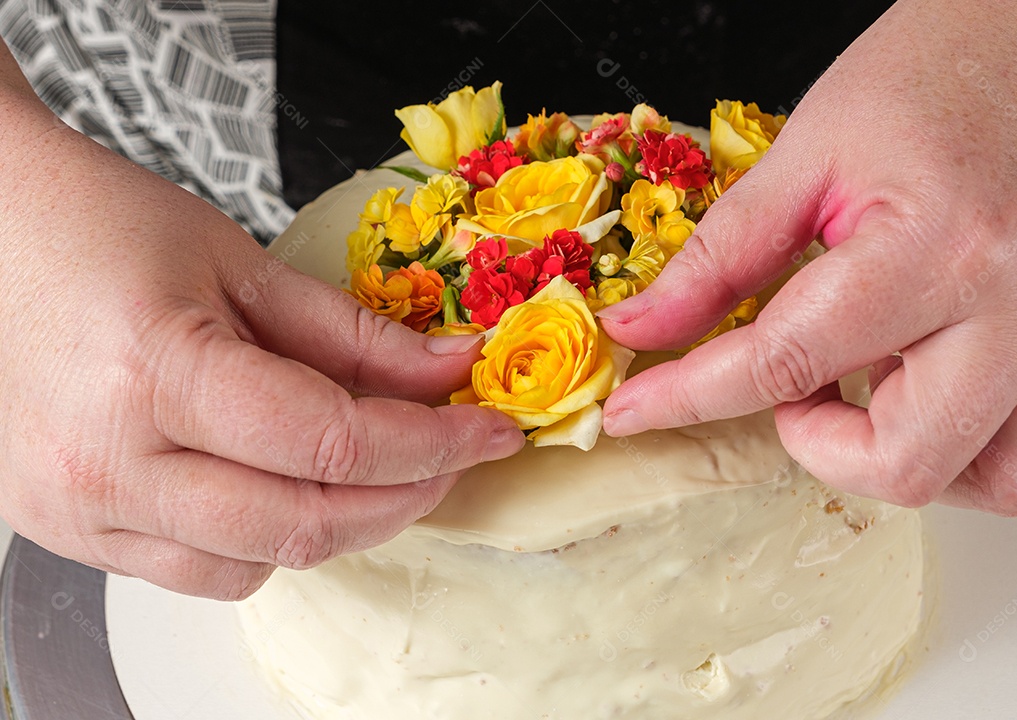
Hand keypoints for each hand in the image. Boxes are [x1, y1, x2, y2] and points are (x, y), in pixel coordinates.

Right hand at [0, 62, 522, 599]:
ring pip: (257, 566)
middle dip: (405, 497)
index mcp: (153, 371)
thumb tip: (450, 373)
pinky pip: (200, 571)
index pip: (334, 446)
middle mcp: (106, 460)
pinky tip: (282, 485)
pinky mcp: (67, 529)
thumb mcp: (244, 264)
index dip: (434, 444)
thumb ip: (356, 335)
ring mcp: (77, 508)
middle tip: (451, 455)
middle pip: (304, 526)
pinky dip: (267, 541)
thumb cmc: (101, 226)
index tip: (489, 431)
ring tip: (372, 468)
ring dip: (339, 526)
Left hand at [599, 0, 1016, 518]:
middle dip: (819, 447)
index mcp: (937, 246)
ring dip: (905, 459)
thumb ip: (724, 252)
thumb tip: (643, 326)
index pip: (784, 362)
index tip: (641, 411)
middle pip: (900, 463)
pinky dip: (995, 463)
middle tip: (799, 392)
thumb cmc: (952, 65)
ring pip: (992, 485)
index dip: (691, 397)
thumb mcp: (816, 145)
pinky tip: (956, 417)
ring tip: (878, 388)